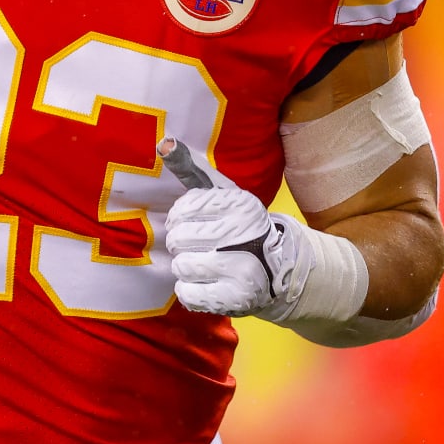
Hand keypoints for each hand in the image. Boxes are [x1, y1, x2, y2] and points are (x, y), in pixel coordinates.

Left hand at [160, 138, 308, 318]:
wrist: (280, 269)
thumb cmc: (240, 227)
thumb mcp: (223, 195)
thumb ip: (191, 170)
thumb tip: (163, 144)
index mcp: (240, 205)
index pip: (183, 209)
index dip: (180, 219)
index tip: (192, 222)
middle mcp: (244, 235)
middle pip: (178, 238)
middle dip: (183, 243)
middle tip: (200, 246)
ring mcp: (243, 269)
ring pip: (181, 265)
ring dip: (186, 267)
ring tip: (206, 265)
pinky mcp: (237, 299)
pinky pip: (187, 294)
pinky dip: (190, 291)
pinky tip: (207, 283)